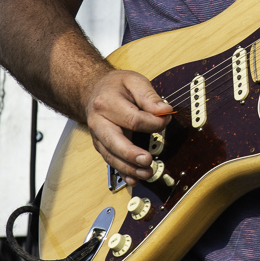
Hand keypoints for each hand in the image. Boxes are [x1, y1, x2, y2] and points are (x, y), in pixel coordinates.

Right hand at [82, 69, 173, 184]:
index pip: (133, 119)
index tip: (166, 119)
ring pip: (111, 156)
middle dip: (131, 154)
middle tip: (147, 161)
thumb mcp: (134, 81)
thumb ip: (149, 96)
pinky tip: (133, 179)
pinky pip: (110, 161)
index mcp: (106, 103)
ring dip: (129, 168)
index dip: (153, 123)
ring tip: (147, 173)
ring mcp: (98, 137)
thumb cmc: (115, 86)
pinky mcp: (102, 146)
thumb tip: (164, 111)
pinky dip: (122, 172)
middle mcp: (98, 122)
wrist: (92, 91)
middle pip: (115, 142)